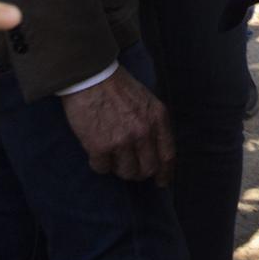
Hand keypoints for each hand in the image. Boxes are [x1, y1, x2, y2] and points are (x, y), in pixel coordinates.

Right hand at [61, 67, 175, 185]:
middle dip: (139, 172)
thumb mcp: (147, 100)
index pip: (168, 155)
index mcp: (158, 118)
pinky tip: (96, 151)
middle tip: (129, 167)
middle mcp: (144, 132)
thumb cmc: (117, 86)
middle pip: (147, 169)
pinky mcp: (100, 147)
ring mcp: (122, 141)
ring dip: (118, 168)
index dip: (165, 173)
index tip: (162, 182)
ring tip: (111, 154)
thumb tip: (154, 151)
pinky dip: (99, 164)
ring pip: (126, 172)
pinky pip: (102, 169)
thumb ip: (153, 124)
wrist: (90, 76)